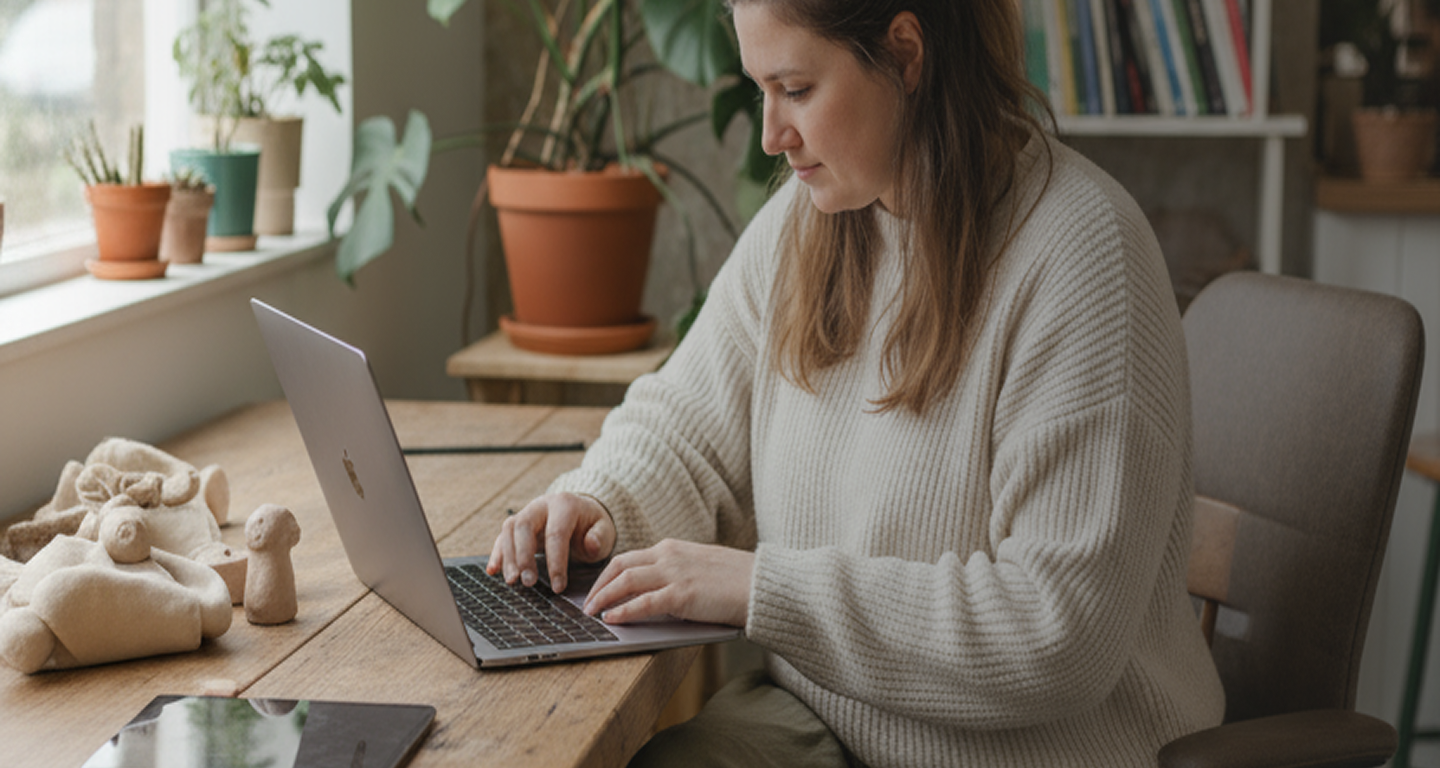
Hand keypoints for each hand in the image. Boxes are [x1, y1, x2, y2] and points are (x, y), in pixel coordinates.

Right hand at [487, 492, 614, 592]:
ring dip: (508, 557)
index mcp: (564, 504)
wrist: (582, 512)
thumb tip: (591, 544)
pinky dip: (497, 554)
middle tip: (528, 583)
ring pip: (509, 530)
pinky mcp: (516, 525)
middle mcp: (541, 505)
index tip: (558, 587)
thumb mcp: (604, 529)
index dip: (556, 562)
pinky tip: (492, 571)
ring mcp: (526, 513)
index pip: (556, 533)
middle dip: (524, 556)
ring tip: (512, 581)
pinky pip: (502, 537)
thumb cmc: (592, 525)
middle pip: (524, 526)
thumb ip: (600, 537)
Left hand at [583, 539, 752, 626]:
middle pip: (620, 565)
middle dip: (599, 585)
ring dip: (604, 597)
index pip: (629, 558)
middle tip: (587, 602)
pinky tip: (612, 618)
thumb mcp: (700, 568)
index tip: (597, 588)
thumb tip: (657, 592)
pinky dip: (624, 610)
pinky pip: (644, 602)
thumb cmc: (738, 581)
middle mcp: (669, 556)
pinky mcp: (683, 595)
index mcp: (673, 548)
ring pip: (626, 580)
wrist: (764, 584)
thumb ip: (677, 574)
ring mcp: (675, 574)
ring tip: (591, 612)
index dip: (608, 574)